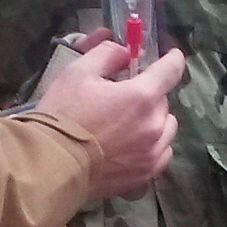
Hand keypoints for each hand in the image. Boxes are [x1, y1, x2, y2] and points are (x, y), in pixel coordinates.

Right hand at [37, 38, 182, 202]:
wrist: (53, 165)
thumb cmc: (64, 115)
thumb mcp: (78, 72)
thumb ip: (108, 55)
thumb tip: (127, 53)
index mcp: (142, 96)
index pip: (172, 70)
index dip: (172, 59)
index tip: (172, 56)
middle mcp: (154, 125)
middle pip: (163, 100)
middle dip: (148, 94)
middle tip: (124, 96)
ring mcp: (153, 152)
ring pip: (166, 127)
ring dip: (154, 120)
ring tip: (130, 122)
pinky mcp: (146, 173)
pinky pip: (162, 152)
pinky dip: (154, 144)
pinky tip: (135, 144)